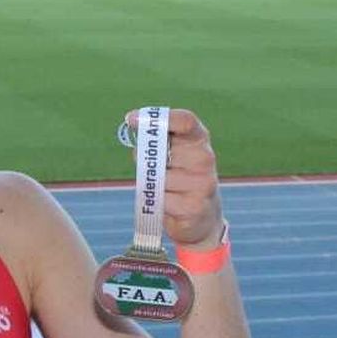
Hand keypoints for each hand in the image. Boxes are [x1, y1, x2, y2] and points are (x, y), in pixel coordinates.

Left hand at [125, 107, 223, 248]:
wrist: (202, 218)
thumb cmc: (180, 179)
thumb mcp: (173, 155)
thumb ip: (157, 140)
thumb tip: (133, 120)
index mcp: (199, 139)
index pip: (185, 121)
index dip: (158, 118)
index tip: (131, 119)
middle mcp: (205, 158)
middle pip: (160, 151)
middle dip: (145, 159)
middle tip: (152, 169)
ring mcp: (203, 183)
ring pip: (157, 177)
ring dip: (152, 185)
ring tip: (167, 190)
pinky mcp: (195, 207)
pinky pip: (160, 199)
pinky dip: (157, 202)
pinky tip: (171, 205)